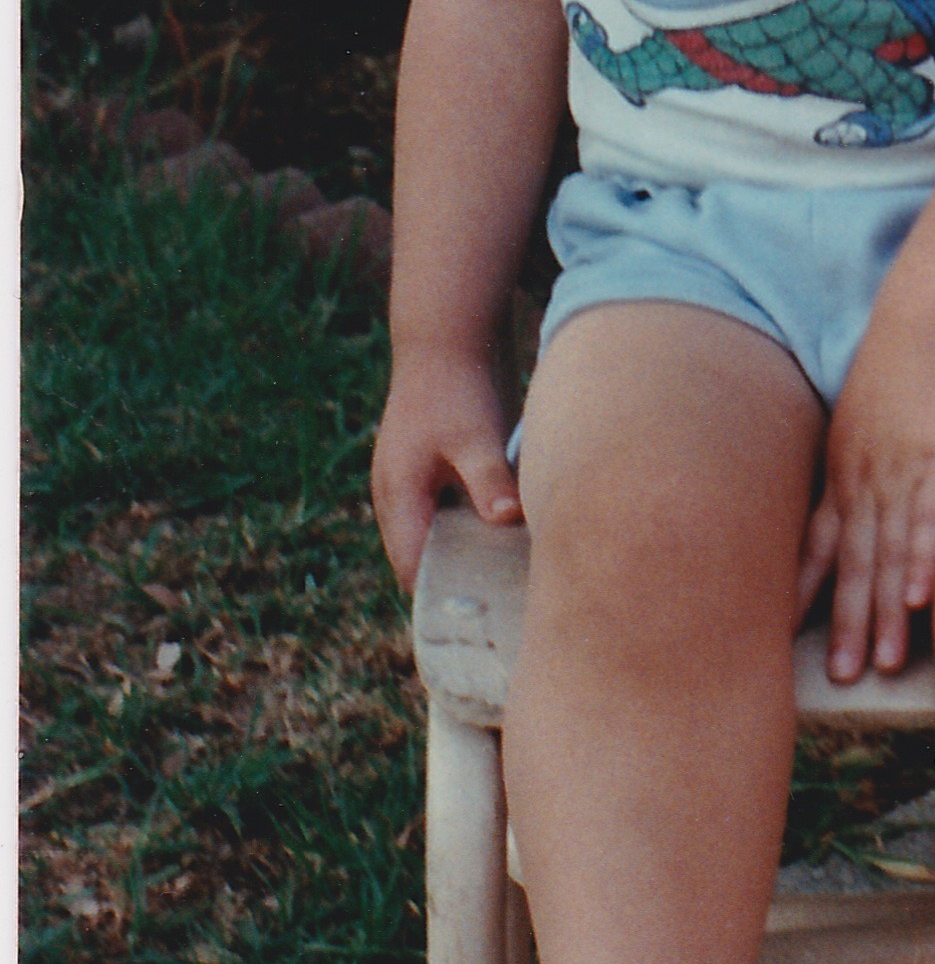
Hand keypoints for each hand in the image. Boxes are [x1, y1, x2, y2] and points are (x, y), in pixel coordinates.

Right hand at [370, 361, 521, 592]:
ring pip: (433, 541)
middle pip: (420, 562)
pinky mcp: (433, 474)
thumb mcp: (476, 436)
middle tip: (500, 612)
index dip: (442, 599)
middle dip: (454, 586)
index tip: (480, 624)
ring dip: (462, 559)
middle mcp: (398, 499)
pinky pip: (445, 520)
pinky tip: (505, 543)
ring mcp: (413, 487)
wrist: (447, 339)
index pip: (414, 570)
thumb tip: (507, 521)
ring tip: (505, 587)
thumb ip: (489, 480)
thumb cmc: (458, 388)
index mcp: (399, 497)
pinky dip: (468, 534)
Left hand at [798, 337, 934, 679]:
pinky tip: (921, 602)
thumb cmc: (902, 364)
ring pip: (888, 555)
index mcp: (844, 469)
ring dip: (884, 612)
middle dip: (845, 622)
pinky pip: (930, 521)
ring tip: (881, 663)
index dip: (807, 590)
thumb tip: (855, 485)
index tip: (792, 633)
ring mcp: (901, 472)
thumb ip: (858, 454)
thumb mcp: (865, 413)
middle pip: (851, 563)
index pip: (818, 541)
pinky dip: (924, 563)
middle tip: (840, 678)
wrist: (928, 320)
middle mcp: (864, 478)